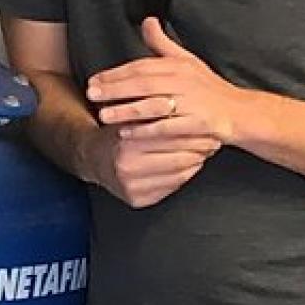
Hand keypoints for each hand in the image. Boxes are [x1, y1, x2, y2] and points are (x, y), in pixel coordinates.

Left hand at [82, 18, 232, 207]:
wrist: (240, 112)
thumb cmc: (208, 88)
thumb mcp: (186, 61)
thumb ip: (162, 43)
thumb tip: (146, 21)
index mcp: (179, 65)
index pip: (141, 67)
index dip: (115, 74)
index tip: (93, 81)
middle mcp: (185, 81)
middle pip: (143, 84)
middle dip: (114, 89)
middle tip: (91, 95)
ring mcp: (193, 103)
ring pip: (153, 105)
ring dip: (126, 110)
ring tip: (103, 115)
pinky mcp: (199, 124)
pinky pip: (167, 128)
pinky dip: (145, 131)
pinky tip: (126, 133)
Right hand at [82, 122, 211, 208]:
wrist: (92, 158)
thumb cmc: (115, 134)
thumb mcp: (127, 117)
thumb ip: (148, 112)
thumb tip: (180, 104)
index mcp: (125, 144)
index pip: (169, 138)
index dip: (191, 130)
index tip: (204, 124)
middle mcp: (127, 168)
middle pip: (178, 158)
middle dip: (198, 147)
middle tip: (212, 138)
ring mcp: (132, 186)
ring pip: (179, 173)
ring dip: (196, 161)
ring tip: (205, 149)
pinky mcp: (138, 200)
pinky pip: (172, 186)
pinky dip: (185, 174)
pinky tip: (191, 163)